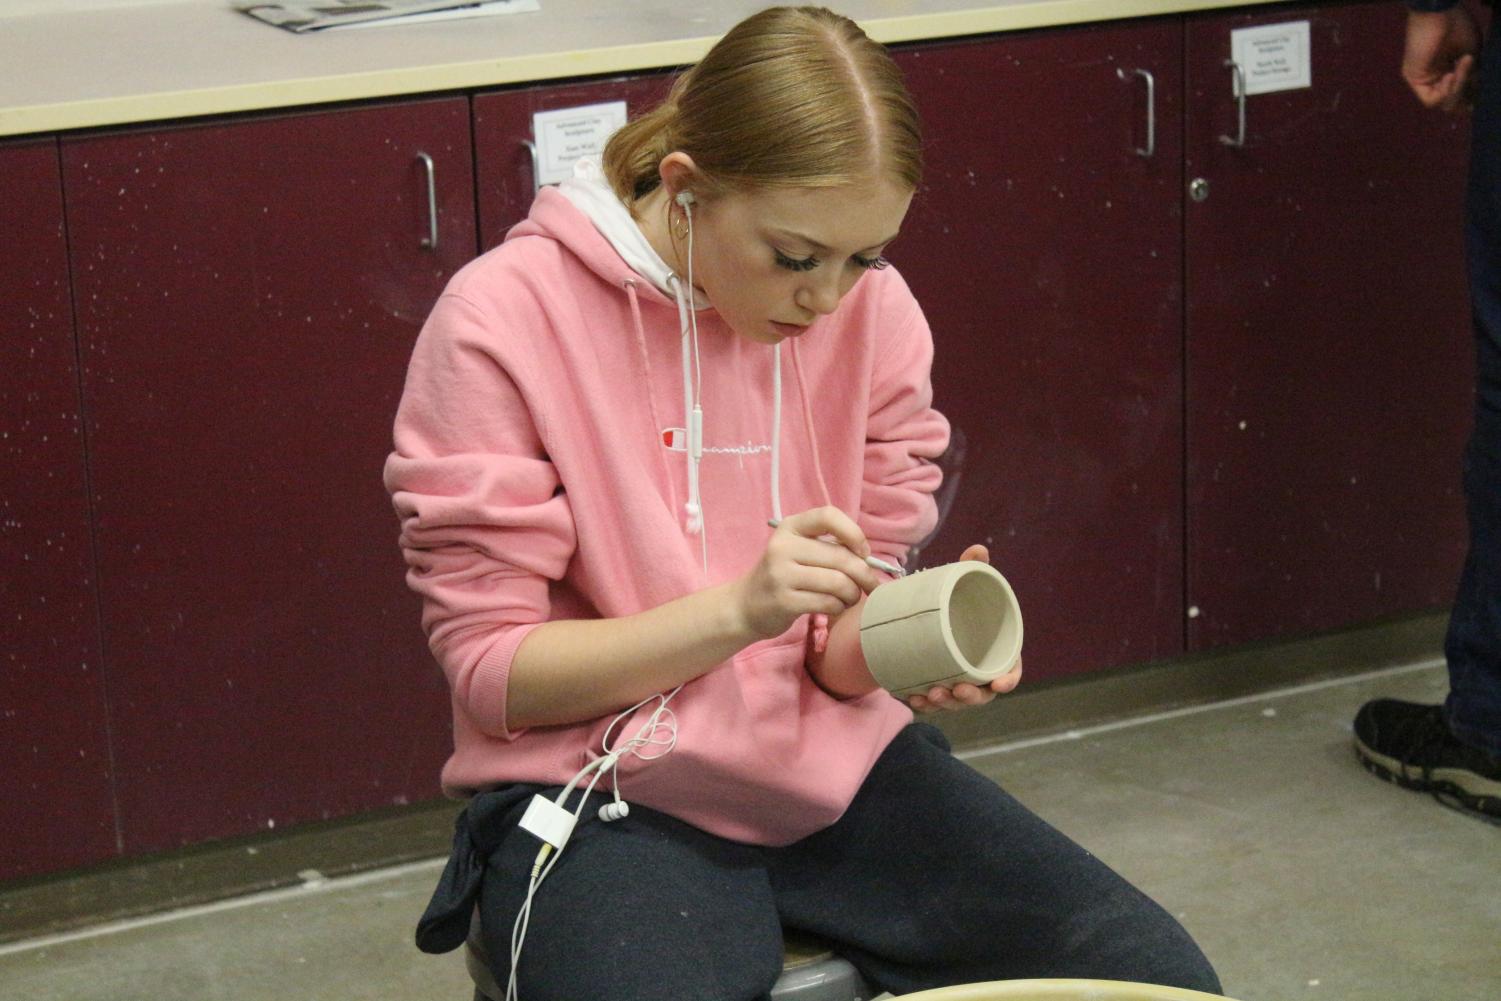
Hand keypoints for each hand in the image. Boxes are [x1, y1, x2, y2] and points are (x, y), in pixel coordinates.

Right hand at [730, 506, 882, 639]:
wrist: (745, 605)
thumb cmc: (783, 576)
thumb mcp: (797, 550)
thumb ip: (827, 547)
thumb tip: (868, 560)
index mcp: (790, 527)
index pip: (828, 516)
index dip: (853, 533)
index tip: (863, 552)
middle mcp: (783, 547)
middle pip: (840, 556)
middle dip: (863, 574)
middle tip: (868, 585)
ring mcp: (781, 574)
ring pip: (838, 583)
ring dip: (853, 594)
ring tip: (850, 598)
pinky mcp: (784, 601)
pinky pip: (828, 603)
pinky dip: (839, 607)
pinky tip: (834, 607)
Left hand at [907, 543, 1024, 712]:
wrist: (925, 615)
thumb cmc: (955, 603)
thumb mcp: (962, 584)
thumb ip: (972, 567)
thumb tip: (978, 549)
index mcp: (995, 652)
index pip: (1009, 672)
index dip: (1007, 680)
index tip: (999, 684)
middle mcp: (978, 672)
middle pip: (981, 694)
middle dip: (970, 698)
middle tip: (956, 690)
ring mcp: (957, 682)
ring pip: (956, 702)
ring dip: (946, 704)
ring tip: (930, 694)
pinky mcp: (936, 686)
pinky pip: (933, 703)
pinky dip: (925, 704)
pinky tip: (915, 700)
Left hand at [1403, 8, 1479, 111]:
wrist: (1441, 13)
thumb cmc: (1458, 27)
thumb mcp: (1473, 56)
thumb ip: (1474, 77)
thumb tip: (1477, 100)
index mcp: (1452, 70)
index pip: (1463, 97)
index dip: (1474, 98)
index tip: (1483, 91)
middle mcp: (1437, 77)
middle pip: (1454, 104)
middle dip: (1468, 93)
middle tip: (1475, 75)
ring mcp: (1425, 79)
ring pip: (1444, 102)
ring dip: (1459, 85)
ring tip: (1464, 62)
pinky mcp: (1414, 79)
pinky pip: (1431, 100)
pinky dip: (1445, 91)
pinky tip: (1450, 74)